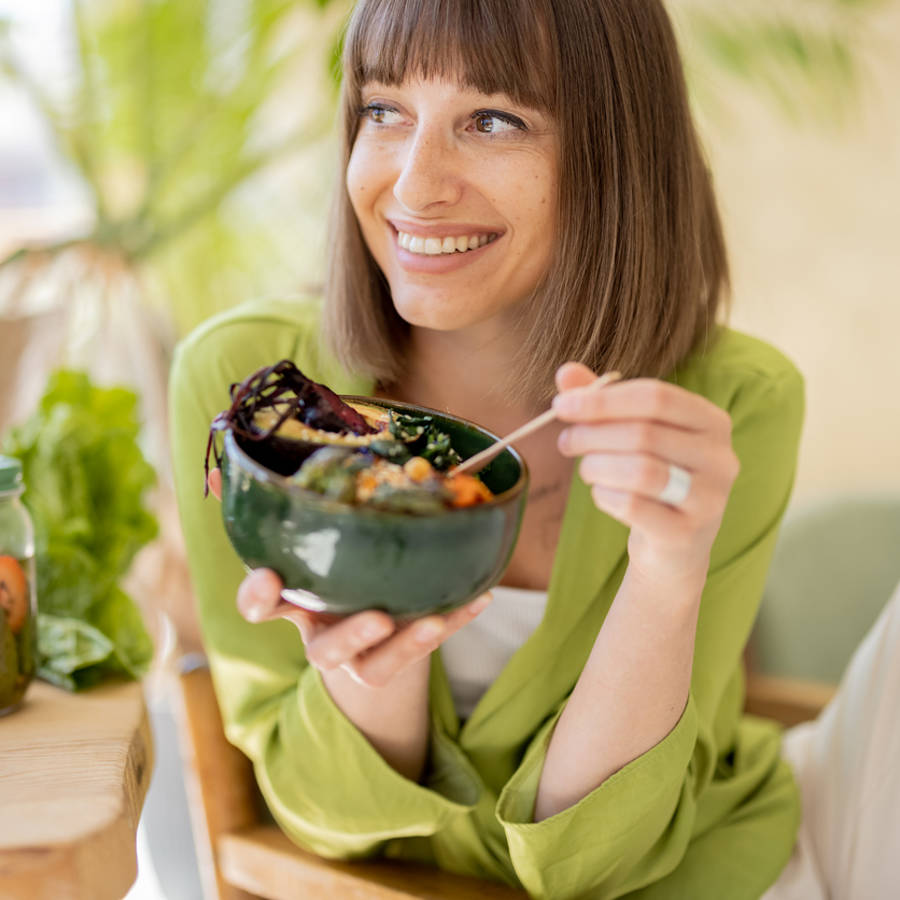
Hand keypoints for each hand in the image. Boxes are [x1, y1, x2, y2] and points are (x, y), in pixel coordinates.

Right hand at [207, 468, 491, 686]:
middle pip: (322, 651)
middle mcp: (322, 635)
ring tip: (431, 621)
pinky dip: (453, 620)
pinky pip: (426, 649)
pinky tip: (481, 595)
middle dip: (346, 637)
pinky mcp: (398, 661)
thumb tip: (225, 466)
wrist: (366, 627)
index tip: (267, 579)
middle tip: (376, 618)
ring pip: (374, 666)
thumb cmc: (332, 565)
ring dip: (405, 646)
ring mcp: (362, 656)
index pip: (261, 606)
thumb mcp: (307, 535)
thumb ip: (278, 502)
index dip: (258, 597)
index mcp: (294, 602)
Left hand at [552, 363, 739, 580]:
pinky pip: (633, 506)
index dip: (603, 399)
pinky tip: (602, 494)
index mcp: (711, 421)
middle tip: (566, 442)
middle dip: (592, 434)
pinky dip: (605, 496)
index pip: (656, 396)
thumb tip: (565, 372)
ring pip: (640, 471)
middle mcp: (720, 457)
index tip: (561, 405)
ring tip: (586, 470)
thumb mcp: (631, 433)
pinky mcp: (687, 533)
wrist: (675, 547)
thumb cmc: (652, 477)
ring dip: (597, 467)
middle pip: (644, 433)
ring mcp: (709, 498)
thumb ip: (602, 400)